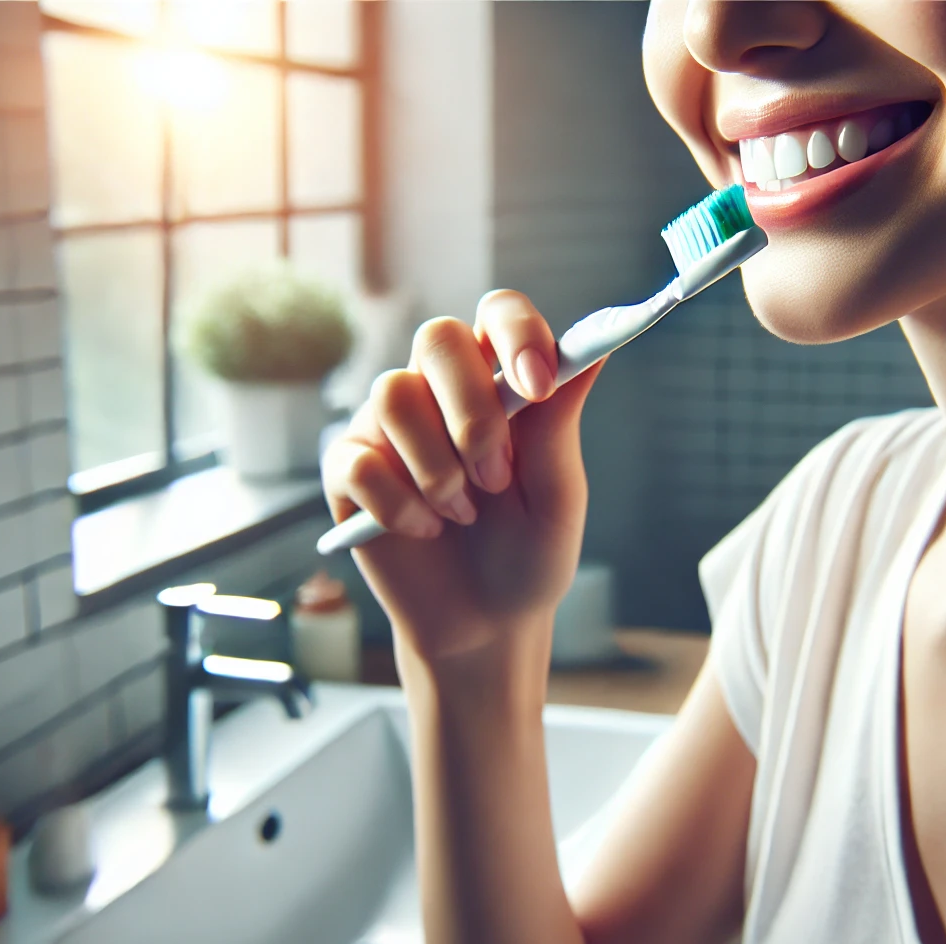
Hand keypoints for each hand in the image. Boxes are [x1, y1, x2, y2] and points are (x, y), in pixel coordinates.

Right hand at [321, 290, 603, 665]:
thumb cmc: (529, 556)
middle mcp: (439, 391)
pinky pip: (359, 460)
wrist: (484, 627)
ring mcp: (389, 427)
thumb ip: (560, 426)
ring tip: (463, 514)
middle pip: (436, 338)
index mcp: (500, 383)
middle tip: (496, 478)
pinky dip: (398, 504)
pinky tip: (424, 530)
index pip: (498, 314)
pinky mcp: (350, 469)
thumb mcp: (557, 498)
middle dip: (471, 409)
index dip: (515, 333)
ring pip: (393, 394)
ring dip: (438, 466)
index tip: (538, 384)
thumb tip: (595, 350)